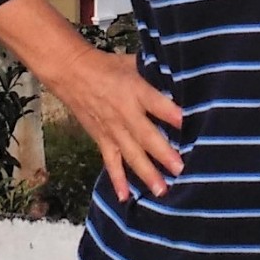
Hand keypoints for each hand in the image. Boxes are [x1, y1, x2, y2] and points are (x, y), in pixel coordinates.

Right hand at [0, 0, 183, 202]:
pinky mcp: (101, 138)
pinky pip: (111, 161)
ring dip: (146, 173)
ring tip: (161, 190)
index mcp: (135, 90)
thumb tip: (181, 83)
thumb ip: (155, 75)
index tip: (187, 124)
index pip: (157, 103)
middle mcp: (124, 113)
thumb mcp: (133, 63)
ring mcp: (112, 129)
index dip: (172, 113)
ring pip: (131, 154)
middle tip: (180, 169)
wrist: (72, 73)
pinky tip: (125, 197)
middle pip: (146, 135)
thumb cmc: (108, 66)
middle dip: (163, 153)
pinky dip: (117, 180)